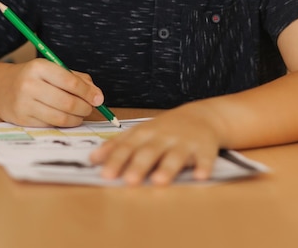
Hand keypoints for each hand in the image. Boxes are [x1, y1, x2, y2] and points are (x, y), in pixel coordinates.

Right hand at [0, 58, 103, 126]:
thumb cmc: (33, 77)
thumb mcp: (52, 69)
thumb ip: (76, 78)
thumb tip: (97, 95)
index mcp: (39, 67)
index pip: (70, 81)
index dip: (87, 92)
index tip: (98, 98)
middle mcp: (30, 85)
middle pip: (67, 102)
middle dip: (84, 107)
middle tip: (90, 108)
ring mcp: (24, 103)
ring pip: (60, 117)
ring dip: (77, 118)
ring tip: (81, 114)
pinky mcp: (22, 120)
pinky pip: (50, 125)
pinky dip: (64, 124)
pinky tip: (68, 119)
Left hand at [90, 103, 221, 184]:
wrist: (202, 116)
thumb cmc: (165, 129)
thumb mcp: (140, 132)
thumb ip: (117, 145)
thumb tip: (91, 159)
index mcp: (146, 133)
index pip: (128, 146)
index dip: (117, 160)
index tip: (106, 174)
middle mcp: (164, 137)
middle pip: (150, 151)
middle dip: (139, 165)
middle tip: (129, 180)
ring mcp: (185, 142)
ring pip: (176, 155)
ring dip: (168, 168)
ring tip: (159, 181)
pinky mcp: (205, 148)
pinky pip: (205, 158)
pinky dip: (203, 167)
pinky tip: (200, 176)